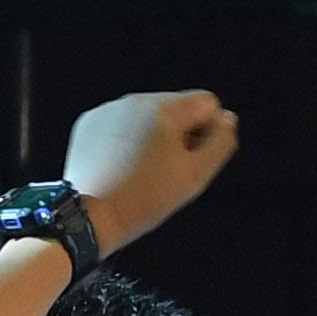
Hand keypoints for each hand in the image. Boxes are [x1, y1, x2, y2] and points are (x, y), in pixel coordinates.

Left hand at [64, 88, 238, 253]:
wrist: (90, 215)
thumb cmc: (145, 199)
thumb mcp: (196, 176)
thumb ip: (220, 143)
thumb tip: (227, 120)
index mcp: (165, 108)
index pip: (208, 103)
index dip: (209, 131)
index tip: (193, 158)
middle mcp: (136, 99)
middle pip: (176, 108)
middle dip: (179, 134)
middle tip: (167, 172)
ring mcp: (109, 109)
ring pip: (147, 116)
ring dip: (152, 137)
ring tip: (141, 172)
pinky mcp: (89, 123)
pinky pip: (119, 124)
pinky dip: (125, 140)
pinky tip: (120, 167)